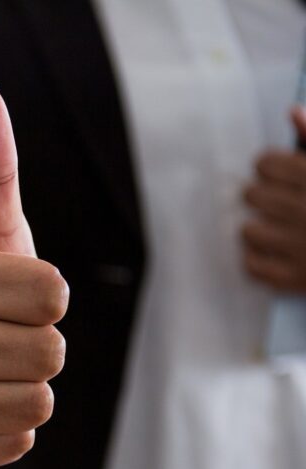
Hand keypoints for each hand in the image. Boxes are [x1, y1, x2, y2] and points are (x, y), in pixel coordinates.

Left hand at [242, 107, 305, 292]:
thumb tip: (292, 111)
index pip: (264, 164)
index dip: (268, 168)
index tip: (276, 175)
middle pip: (251, 195)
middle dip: (261, 197)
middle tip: (275, 203)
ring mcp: (301, 246)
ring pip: (247, 231)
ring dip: (257, 229)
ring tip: (274, 229)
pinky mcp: (296, 279)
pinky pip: (252, 266)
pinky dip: (257, 261)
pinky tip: (273, 254)